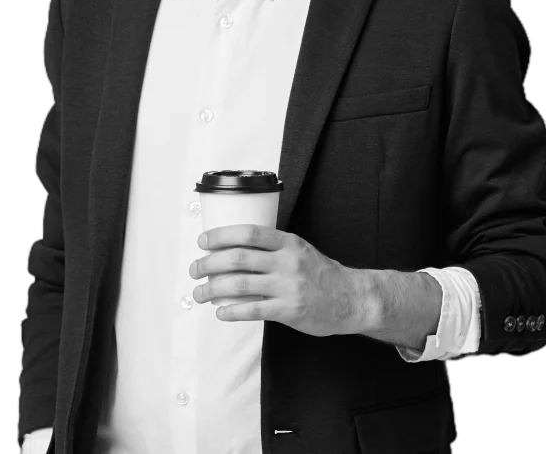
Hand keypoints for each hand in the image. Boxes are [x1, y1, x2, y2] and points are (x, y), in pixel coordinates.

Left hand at [189, 224, 371, 336]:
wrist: (351, 298)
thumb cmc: (322, 274)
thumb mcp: (301, 250)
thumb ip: (274, 249)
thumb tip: (235, 250)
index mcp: (288, 242)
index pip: (249, 233)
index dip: (222, 235)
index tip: (203, 240)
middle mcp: (287, 261)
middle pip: (239, 258)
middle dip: (209, 262)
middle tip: (194, 269)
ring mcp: (288, 286)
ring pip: (240, 284)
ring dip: (213, 288)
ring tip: (198, 293)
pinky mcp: (289, 310)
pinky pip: (253, 310)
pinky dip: (231, 311)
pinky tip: (220, 312)